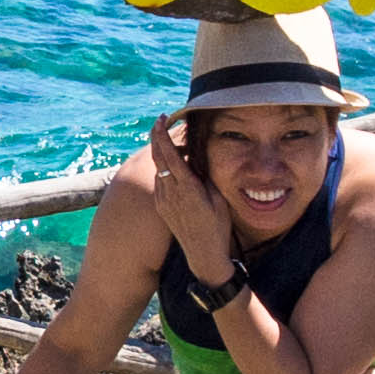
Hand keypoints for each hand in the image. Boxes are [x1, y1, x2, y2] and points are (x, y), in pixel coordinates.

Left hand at [143, 110, 233, 274]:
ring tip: (174, 144)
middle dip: (156, 136)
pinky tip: (173, 167)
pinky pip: (159, 182)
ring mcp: (162, 200)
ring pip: (157, 168)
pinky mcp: (160, 207)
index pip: (169, 154)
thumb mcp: (218, 198)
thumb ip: (204, 176)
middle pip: (157, 157)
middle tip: (160, 121)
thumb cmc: (217, 226)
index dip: (162, 134)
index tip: (162, 119)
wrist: (203, 254)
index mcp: (186, 187)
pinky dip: (163, 169)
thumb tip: (196, 157)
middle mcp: (170, 192)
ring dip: (162, 154)